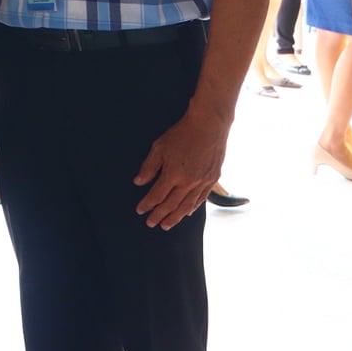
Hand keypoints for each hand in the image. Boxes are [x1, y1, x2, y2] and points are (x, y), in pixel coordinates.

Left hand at [133, 109, 228, 230]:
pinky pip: (201, 199)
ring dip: (175, 217)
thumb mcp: (159, 147)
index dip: (147, 204)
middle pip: (171, 205)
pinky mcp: (213, 179)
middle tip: (151, 224)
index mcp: (174, 175)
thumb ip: (149, 167)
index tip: (140, 211)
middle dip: (159, 215)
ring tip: (166, 225)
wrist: (209, 125)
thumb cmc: (182, 134)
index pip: (157, 195)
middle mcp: (189, 182)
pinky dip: (192, 207)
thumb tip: (138, 182)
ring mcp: (203, 182)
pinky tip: (186, 213)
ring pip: (187, 205)